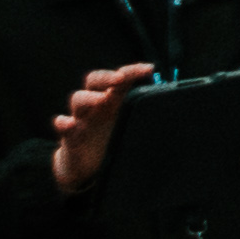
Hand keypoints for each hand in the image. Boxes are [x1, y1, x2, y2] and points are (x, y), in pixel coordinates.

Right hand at [50, 60, 152, 192]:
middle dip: (107, 77)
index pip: (120, 78)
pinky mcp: (69, 137)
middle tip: (119, 79)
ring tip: (100, 100)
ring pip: (78, 99)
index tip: (149, 69)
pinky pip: (62, 126)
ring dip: (88, 97)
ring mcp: (81, 118)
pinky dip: (63, 123)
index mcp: (113, 99)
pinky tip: (68, 124)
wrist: (88, 169)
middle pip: (94, 80)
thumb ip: (145, 115)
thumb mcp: (130, 126)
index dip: (132, 71)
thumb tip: (176, 109)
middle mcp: (96, 104)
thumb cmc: (111, 140)